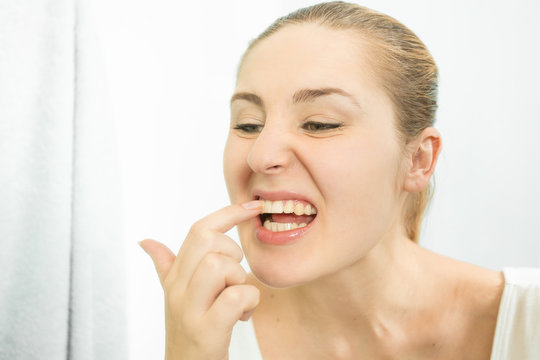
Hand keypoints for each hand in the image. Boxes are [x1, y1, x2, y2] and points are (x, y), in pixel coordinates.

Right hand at [139, 201, 262, 359]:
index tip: (253, 206)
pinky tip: (243, 315)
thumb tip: (146, 241)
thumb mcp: (175, 297)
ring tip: (238, 300)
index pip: (199, 230)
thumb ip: (165, 266)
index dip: (228, 213)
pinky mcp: (206, 331)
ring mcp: (189, 310)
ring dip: (240, 280)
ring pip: (219, 265)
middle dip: (233, 254)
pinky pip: (236, 296)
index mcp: (175, 277)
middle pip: (208, 241)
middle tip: (234, 279)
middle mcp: (177, 289)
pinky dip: (249, 302)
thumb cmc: (188, 332)